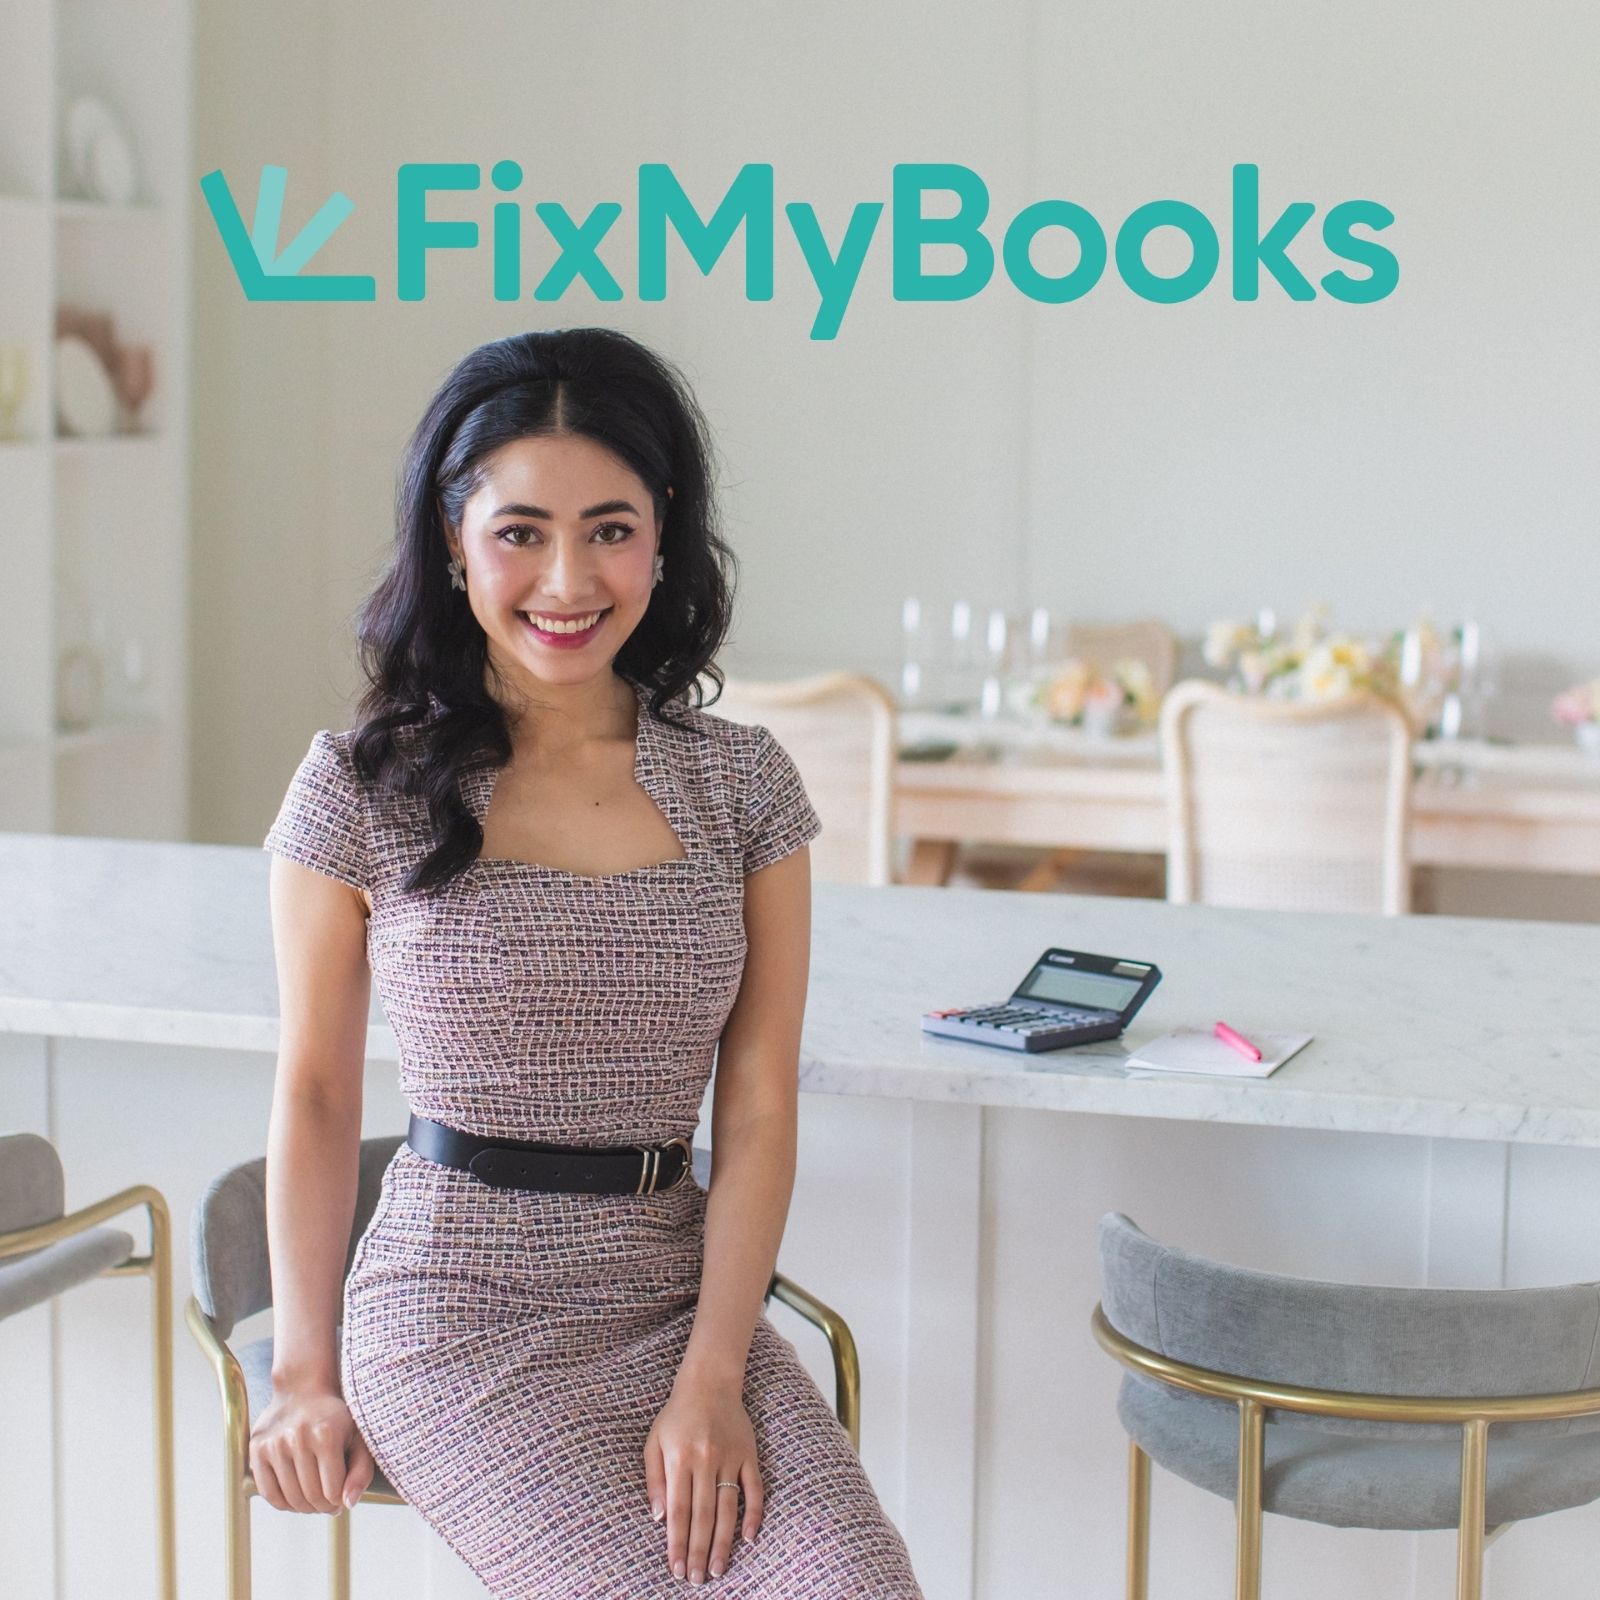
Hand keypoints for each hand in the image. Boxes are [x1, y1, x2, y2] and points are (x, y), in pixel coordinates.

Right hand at [249, 1380, 374, 1513]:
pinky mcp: (257, 1449)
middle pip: (310, 1497)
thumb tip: (348, 1504)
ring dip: (304, 1508)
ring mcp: (275, 1443)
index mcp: (326, 1434)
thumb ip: (361, 1471)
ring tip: (313, 1502)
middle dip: (322, 1507)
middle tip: (327, 1505)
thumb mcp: (358, 1437)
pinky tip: (295, 1499)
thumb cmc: (336, 1419)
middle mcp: (298, 1438)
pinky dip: (283, 1504)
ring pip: (290, 1498)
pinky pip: (268, 1492)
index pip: (332, 1491)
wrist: (302, 1389)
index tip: (341, 1501)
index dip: (338, 1503)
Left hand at [644, 1375, 763, 1583]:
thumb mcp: (654, 1442)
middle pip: (703, 1515)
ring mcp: (731, 1457)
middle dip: (698, 1550)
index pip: (678, 1511)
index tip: (675, 1568)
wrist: (710, 1381)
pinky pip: (755, 1489)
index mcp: (680, 1458)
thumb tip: (659, 1518)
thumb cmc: (677, 1415)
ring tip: (716, 1568)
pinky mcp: (749, 1454)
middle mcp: (706, 1459)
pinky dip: (754, 1513)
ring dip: (723, 1541)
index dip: (676, 1543)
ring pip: (728, 1507)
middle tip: (695, 1579)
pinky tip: (749, 1538)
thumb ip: (654, 1480)